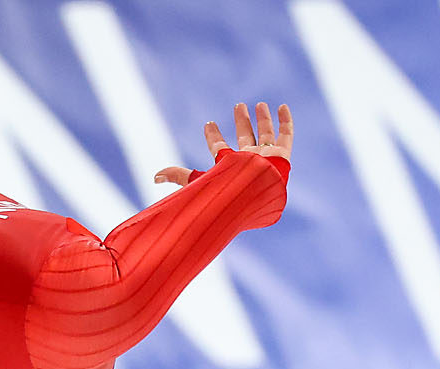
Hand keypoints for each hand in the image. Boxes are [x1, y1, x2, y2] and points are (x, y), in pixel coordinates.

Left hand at [154, 102, 292, 187]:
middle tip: (238, 106)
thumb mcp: (198, 180)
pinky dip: (285, 122)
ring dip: (261, 120)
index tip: (208, 123)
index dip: (213, 136)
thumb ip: (179, 176)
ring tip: (259, 104)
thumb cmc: (226, 190)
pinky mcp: (282, 155)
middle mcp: (247, 161)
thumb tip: (154, 177)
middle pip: (243, 138)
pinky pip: (285, 136)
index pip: (218, 148)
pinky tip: (282, 107)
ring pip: (263, 135)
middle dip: (241, 122)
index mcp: (228, 167)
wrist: (254, 194)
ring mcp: (265, 157)